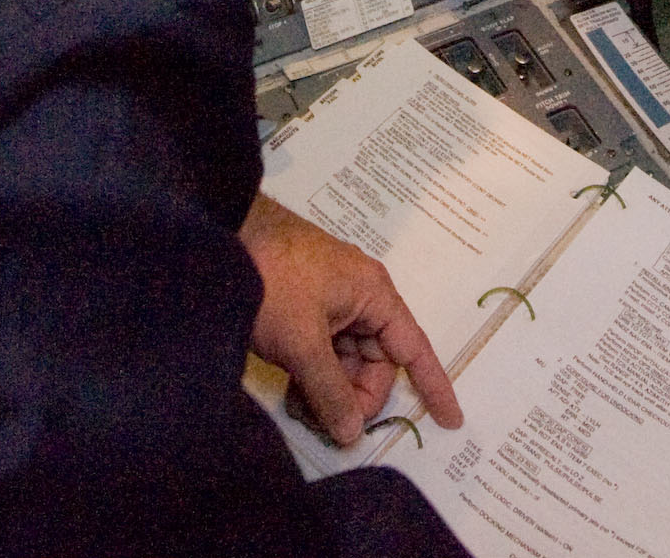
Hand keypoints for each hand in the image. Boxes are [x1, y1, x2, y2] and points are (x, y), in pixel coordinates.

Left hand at [239, 194, 461, 444]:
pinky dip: (312, 377)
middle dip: (356, 398)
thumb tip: (352, 433)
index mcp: (373, 294)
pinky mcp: (301, 309)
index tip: (451, 421)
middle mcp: (358, 297)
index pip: (413, 348)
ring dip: (330, 391)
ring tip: (302, 411)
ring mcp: (328, 303)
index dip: (433, 385)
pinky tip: (294, 397)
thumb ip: (330, 391)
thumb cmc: (271, 280)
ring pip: (344, 361)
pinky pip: (321, 352)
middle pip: (375, 362)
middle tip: (329, 426)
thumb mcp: (302, 342)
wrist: (218, 235)